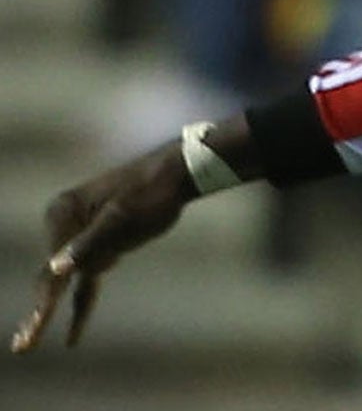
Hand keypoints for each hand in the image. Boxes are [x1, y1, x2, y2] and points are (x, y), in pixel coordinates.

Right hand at [11, 143, 193, 352]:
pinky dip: (80, 309)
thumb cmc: (151, 193)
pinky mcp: (101, 248)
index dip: (44, 300)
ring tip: (25, 342)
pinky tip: (72, 338)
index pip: (52, 265)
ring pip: (65, 283)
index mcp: (63, 212)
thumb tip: (57, 269)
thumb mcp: (121, 219)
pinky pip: (86, 284)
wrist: (179, 175)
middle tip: (21, 347)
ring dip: (49, 312)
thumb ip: (88, 245)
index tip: (34, 327)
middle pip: (52, 275)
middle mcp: (65, 225)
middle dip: (40, 312)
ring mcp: (82, 237)